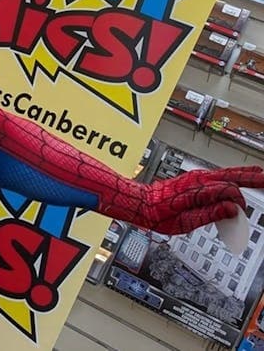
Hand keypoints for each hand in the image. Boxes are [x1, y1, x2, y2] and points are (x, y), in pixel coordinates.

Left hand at [132, 166, 263, 234]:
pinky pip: (218, 176)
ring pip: (226, 173)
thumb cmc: (159, 214)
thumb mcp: (186, 221)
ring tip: (260, 175)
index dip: (238, 203)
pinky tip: (240, 179)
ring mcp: (196, 178)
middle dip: (252, 177)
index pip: (228, 190)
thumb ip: (211, 214)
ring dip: (244, 175)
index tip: (240, 214)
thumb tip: (233, 209)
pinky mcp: (195, 180)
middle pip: (232, 175)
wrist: (141, 204)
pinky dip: (233, 177)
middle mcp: (198, 179)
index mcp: (197, 189)